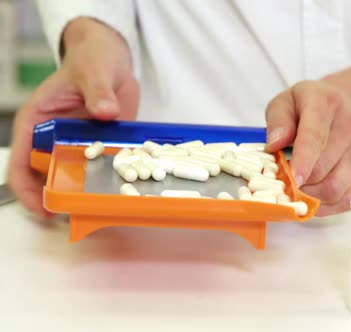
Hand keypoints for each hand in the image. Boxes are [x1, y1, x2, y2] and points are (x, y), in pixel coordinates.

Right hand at [7, 18, 138, 217]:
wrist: (113, 58)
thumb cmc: (92, 59)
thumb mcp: (93, 71)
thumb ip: (97, 90)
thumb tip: (104, 111)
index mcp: (37, 122)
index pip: (21, 161)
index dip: (26, 188)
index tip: (41, 208)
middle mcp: (53, 138)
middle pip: (45, 176)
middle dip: (55, 199)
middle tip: (73, 216)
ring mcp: (77, 144)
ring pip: (73, 177)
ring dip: (81, 194)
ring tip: (95, 211)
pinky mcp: (100, 146)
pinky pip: (100, 169)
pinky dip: (105, 182)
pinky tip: (119, 193)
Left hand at [265, 66, 350, 215]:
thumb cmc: (312, 104)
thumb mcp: (288, 100)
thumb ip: (278, 119)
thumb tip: (274, 145)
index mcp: (325, 105)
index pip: (315, 137)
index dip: (303, 162)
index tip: (292, 179)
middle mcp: (349, 128)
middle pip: (323, 168)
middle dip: (298, 182)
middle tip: (280, 182)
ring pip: (334, 188)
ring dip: (310, 196)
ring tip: (294, 188)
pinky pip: (344, 199)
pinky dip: (324, 205)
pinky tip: (311, 196)